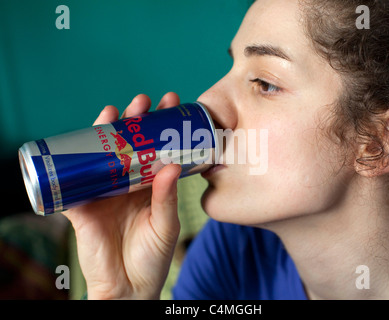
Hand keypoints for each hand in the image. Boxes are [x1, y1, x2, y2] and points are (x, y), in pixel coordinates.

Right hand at [63, 92, 181, 298]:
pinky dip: (71, 164)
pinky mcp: (81, 207)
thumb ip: (167, 198)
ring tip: (113, 112)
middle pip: (126, 146)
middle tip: (143, 102)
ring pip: (99, 156)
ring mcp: (103, 193)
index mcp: (149, 187)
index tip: (170, 105)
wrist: (128, 288)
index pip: (154, 149)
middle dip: (133, 121)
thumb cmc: (152, 258)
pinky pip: (73, 183)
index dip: (160, 127)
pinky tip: (78, 142)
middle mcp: (126, 184)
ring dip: (103, 132)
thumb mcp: (165, 225)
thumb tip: (170, 166)